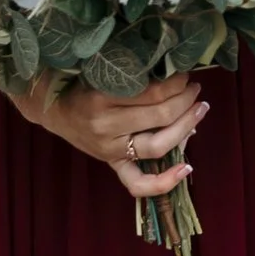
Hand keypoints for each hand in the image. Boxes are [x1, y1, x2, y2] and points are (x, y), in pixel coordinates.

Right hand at [14, 74, 205, 198]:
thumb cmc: (84, 84)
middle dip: (186, 100)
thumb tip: (177, 79)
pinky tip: (187, 167)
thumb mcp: (104, 72)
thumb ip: (135, 75)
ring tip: (200, 109)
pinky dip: (164, 181)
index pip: (153, 93)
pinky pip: (137, 183)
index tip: (184, 75)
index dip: (177, 83)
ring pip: (158, 145)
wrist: (54, 109)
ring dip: (186, 127)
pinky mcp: (111, 163)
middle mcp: (106, 126)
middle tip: (195, 89)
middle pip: (161, 117)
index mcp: (103, 98)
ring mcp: (109, 149)